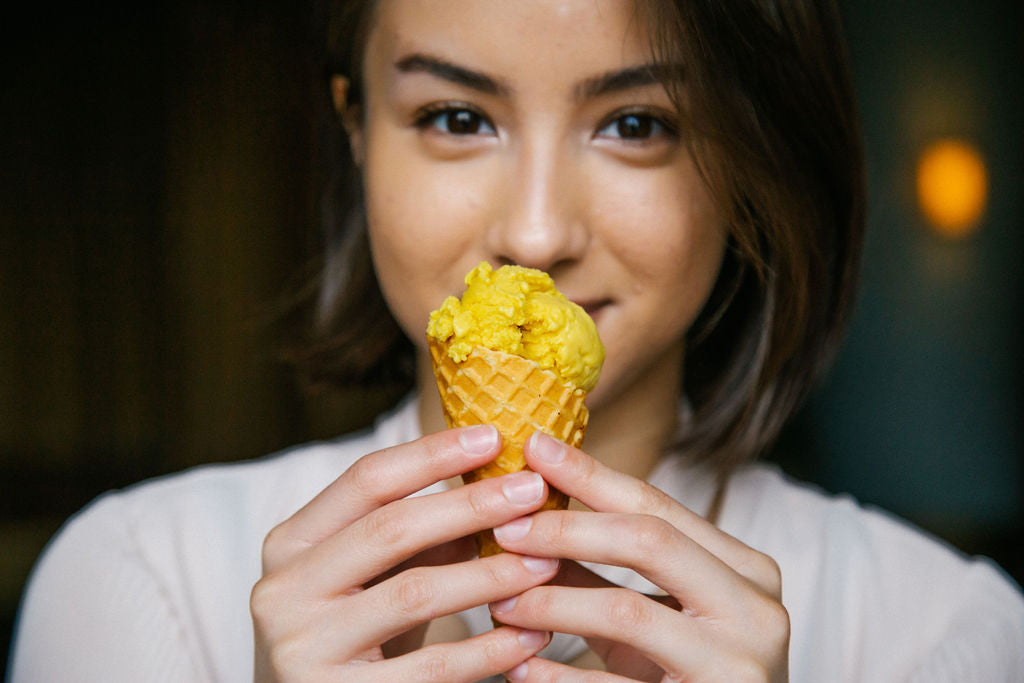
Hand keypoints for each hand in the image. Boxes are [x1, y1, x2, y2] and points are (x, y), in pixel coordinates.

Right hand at [250, 425, 559, 681]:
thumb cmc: (354, 636)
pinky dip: (487, 649)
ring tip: (545, 564)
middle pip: (391, 528)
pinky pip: (430, 667)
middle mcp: (284, 588)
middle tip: (533, 491)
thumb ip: (419, 535)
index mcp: (292, 542)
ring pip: (414, 594)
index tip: (493, 436)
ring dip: (490, 575)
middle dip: (471, 505)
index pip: (367, 479)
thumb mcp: (373, 577)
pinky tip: (529, 636)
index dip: (432, 453)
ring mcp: (304, 645)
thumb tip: (498, 484)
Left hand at [487, 431, 789, 681]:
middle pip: (648, 541)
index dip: (590, 475)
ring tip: (500, 603)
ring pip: (626, 610)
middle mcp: (755, 608)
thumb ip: (596, 569)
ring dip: (551, 602)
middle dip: (566, 529)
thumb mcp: (647, 616)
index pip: (657, 505)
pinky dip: (559, 676)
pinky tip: (518, 669)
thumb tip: (525, 514)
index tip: (534, 447)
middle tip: (505, 528)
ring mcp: (739, 662)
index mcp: (745, 568)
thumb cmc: (685, 677)